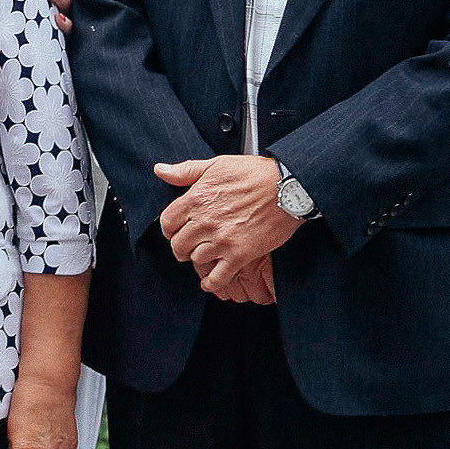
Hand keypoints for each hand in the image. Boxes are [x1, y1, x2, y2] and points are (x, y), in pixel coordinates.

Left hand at [156, 156, 300, 296]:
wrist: (288, 187)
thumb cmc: (254, 173)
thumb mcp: (216, 165)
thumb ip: (185, 171)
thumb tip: (160, 170)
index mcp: (196, 199)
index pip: (167, 223)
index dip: (170, 229)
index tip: (176, 231)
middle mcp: (205, 221)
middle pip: (179, 244)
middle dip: (182, 247)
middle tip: (189, 246)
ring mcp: (222, 239)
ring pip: (196, 260)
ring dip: (199, 260)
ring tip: (205, 258)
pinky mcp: (240, 254)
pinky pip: (218, 276)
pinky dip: (212, 283)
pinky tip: (211, 282)